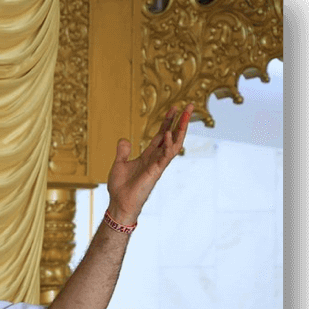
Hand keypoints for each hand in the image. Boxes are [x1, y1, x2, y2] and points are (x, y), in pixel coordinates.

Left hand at [106, 103, 192, 224]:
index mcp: (148, 156)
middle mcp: (156, 158)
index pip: (161, 135)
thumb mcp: (119, 164)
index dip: (167, 122)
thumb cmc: (120, 187)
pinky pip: (166, 156)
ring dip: (181, 128)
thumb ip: (123, 151)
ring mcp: (158, 164)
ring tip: (186, 114)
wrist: (119, 203)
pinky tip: (168, 133)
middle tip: (189, 105)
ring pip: (175, 143)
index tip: (174, 108)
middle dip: (181, 121)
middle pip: (172, 136)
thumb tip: (124, 139)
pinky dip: (168, 144)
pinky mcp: (156, 171)